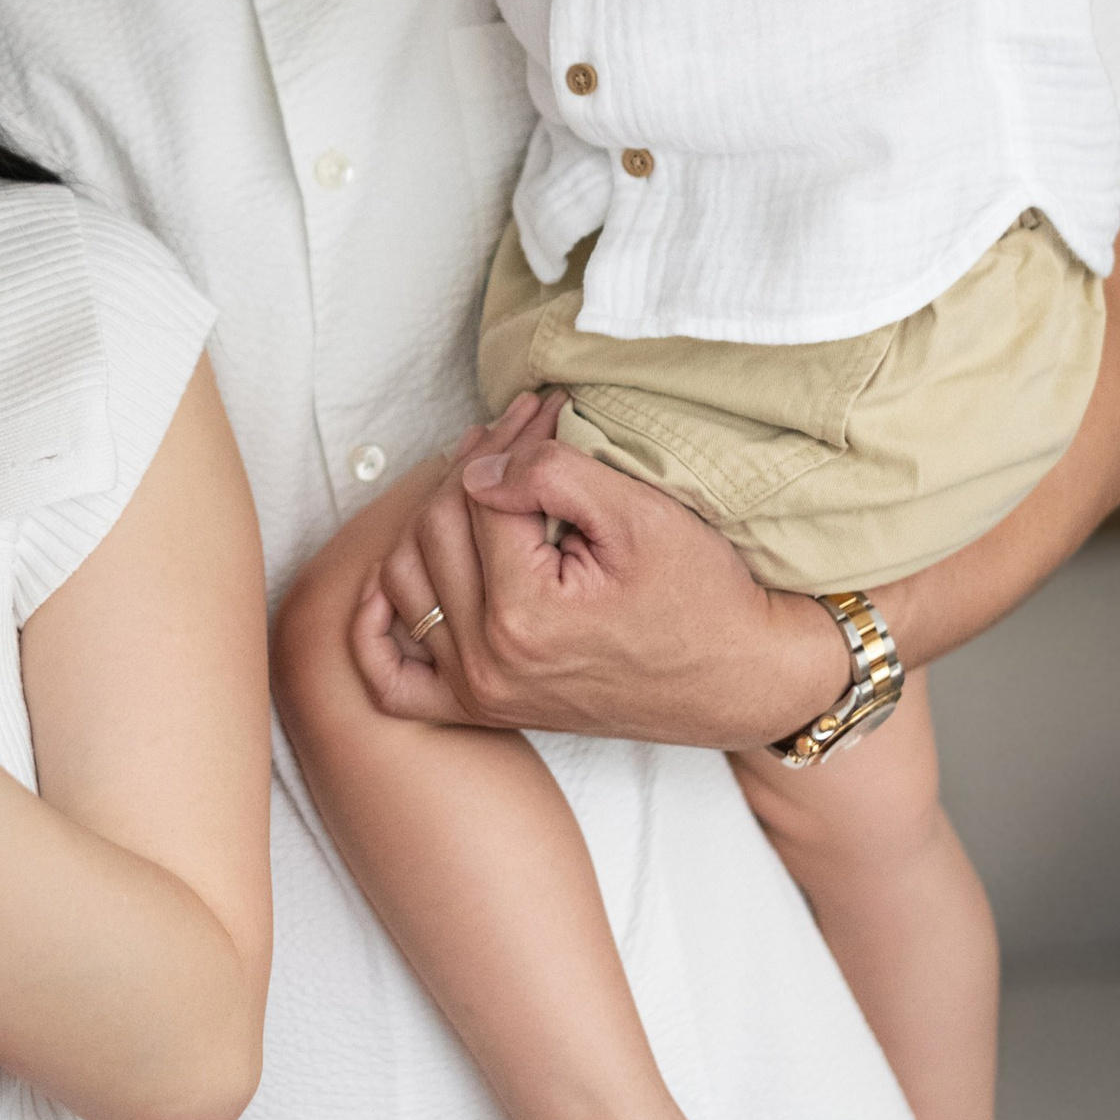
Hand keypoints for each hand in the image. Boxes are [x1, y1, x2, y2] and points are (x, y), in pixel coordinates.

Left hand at [347, 398, 848, 748]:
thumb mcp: (641, 515)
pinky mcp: (482, 708)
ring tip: (485, 482)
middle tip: (522, 431)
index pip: (476, 494)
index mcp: (522, 615)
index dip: (510, 441)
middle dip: (474, 467)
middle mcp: (486, 662)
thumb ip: (551, 476)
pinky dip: (378, 627)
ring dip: (430, 519)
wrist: (741, 677)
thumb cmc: (704, 597)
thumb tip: (480, 466)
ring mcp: (478, 692)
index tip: (546, 411)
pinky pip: (392, 678)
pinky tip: (396, 580)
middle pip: (433, 530)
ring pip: (403, 580)